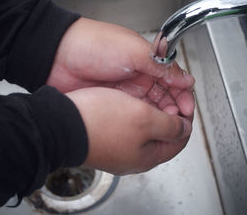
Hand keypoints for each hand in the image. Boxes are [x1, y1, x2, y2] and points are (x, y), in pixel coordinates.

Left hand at [47, 18, 194, 116]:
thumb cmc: (93, 44)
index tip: (188, 108)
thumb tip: (186, 78)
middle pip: (164, 96)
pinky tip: (148, 127)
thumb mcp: (134, 51)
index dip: (183, 94)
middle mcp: (138, 76)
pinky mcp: (111, 103)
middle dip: (174, 109)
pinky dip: (143, 122)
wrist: (57, 55)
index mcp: (146, 61)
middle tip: (179, 122)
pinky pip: (132, 115)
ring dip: (160, 117)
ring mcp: (125, 91)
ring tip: (166, 127)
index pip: (173, 79)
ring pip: (150, 108)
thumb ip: (161, 66)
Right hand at [66, 87, 191, 174]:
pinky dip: (133, 110)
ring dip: (151, 108)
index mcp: (148, 155)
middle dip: (169, 110)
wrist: (60, 124)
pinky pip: (127, 124)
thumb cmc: (99, 123)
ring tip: (148, 91)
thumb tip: (184, 128)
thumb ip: (170, 125)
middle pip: (163, 133)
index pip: (180, 138)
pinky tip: (128, 97)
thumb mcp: (145, 120)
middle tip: (167, 91)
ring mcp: (118, 147)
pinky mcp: (104, 137)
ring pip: (144, 127)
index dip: (186, 116)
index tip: (184, 99)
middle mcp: (134, 155)